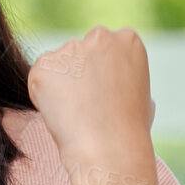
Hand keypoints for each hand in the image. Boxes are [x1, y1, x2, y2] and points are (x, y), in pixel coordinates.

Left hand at [27, 25, 155, 163]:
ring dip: (60, 86)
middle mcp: (100, 36)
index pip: (104, 48)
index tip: (104, 97)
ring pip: (58, 65)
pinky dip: (43, 96)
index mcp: (128, 40)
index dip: (100, 75)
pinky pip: (40, 79)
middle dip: (78, 74)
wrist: (109, 148)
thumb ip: (127, 80)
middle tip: (85, 107)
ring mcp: (70, 49)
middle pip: (79, 53)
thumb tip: (121, 86)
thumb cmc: (130, 131)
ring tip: (75, 114)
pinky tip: (60, 114)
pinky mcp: (44, 66)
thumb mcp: (144, 98)